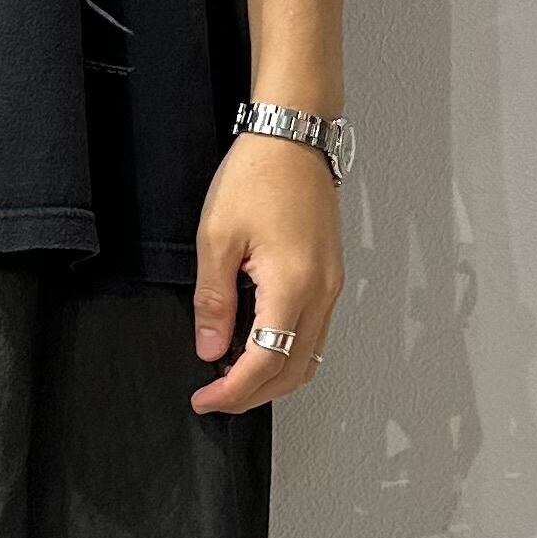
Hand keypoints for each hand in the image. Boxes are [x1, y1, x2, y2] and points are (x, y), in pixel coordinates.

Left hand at [191, 131, 342, 413]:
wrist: (293, 138)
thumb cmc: (258, 175)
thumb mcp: (216, 239)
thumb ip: (213, 302)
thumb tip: (210, 349)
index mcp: (292, 285)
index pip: (265, 362)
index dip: (233, 391)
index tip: (204, 399)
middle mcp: (321, 292)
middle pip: (293, 371)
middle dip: (252, 395)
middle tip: (214, 397)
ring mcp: (331, 286)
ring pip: (308, 357)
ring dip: (272, 378)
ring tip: (231, 377)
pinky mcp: (331, 277)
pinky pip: (314, 333)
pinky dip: (287, 353)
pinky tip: (256, 347)